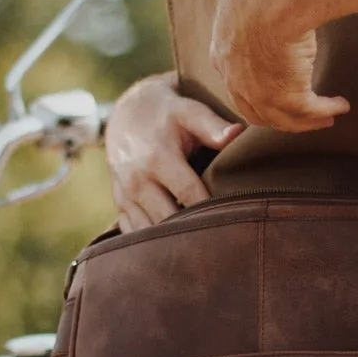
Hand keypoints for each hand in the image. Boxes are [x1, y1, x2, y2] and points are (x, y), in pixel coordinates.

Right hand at [105, 72, 241, 233]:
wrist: (125, 113)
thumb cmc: (166, 114)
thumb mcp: (188, 111)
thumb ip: (212, 125)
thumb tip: (238, 134)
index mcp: (157, 158)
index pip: (190, 195)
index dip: (212, 210)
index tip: (233, 220)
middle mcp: (137, 180)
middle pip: (168, 220)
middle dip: (194, 231)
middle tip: (220, 240)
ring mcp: (125, 195)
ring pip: (149, 233)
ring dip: (173, 241)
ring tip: (200, 245)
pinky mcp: (120, 204)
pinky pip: (134, 234)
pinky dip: (153, 242)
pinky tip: (175, 242)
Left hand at [209, 0, 349, 133]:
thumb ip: (256, 0)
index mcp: (223, 52)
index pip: (237, 83)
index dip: (255, 91)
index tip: (274, 91)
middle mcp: (236, 79)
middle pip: (257, 110)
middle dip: (281, 116)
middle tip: (302, 116)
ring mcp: (259, 93)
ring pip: (283, 118)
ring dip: (307, 120)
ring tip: (327, 116)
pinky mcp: (285, 96)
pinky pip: (309, 111)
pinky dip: (326, 110)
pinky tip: (340, 105)